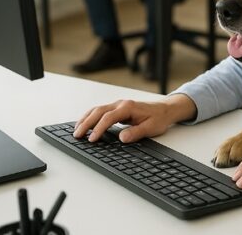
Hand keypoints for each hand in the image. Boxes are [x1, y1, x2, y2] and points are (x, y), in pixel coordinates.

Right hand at [73, 94, 195, 142]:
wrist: (165, 109)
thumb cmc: (159, 118)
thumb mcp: (151, 127)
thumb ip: (136, 132)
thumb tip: (122, 138)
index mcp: (128, 107)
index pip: (108, 118)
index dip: (99, 129)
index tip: (92, 139)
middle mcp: (121, 104)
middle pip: (98, 111)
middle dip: (86, 123)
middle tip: (77, 135)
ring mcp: (118, 105)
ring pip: (97, 109)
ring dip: (85, 119)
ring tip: (76, 130)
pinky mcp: (117, 108)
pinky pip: (100, 111)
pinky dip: (90, 117)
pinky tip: (84, 124)